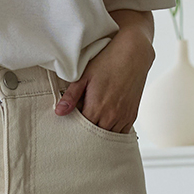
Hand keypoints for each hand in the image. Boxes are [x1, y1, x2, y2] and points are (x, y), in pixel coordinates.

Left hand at [55, 16, 155, 132]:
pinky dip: (112, 133)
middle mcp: (111, 116)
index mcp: (97, 108)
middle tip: (78, 133)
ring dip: (99, 136)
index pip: (81, 132)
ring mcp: (123, 118)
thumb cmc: (108, 61)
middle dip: (85, 137)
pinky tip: (105, 127)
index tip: (69, 129)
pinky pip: (120, 134)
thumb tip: (59, 112)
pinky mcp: (132, 116)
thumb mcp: (85, 76)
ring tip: (92, 129)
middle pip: (94, 138)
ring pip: (108, 138)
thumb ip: (71, 96)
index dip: (74, 132)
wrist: (134, 54)